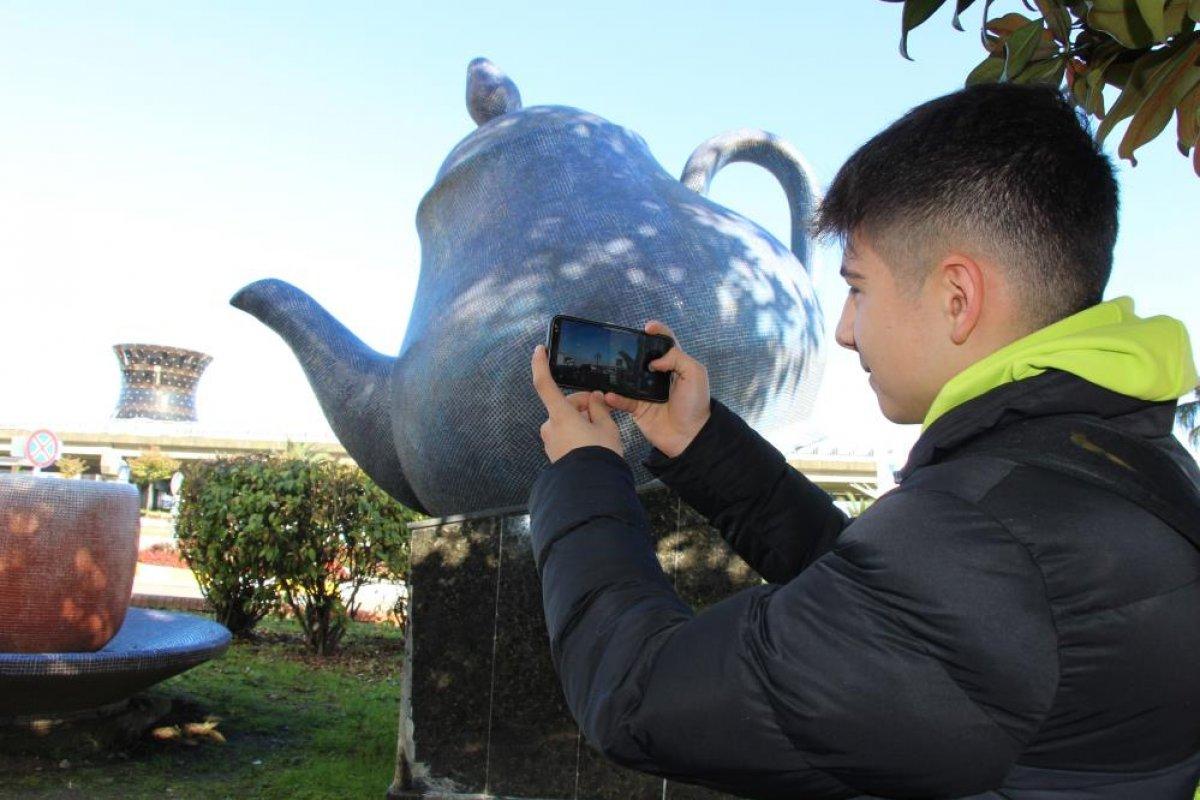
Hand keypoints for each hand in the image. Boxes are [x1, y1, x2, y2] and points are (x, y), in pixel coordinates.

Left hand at [531, 344, 623, 463]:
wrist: (592, 487)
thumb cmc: (600, 455)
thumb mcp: (607, 427)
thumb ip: (599, 408)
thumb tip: (594, 398)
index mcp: (561, 415)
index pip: (545, 384)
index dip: (540, 365)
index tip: (538, 350)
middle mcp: (550, 426)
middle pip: (566, 404)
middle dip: (584, 405)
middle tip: (604, 414)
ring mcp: (550, 440)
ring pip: (567, 420)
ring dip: (582, 420)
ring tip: (602, 433)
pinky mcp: (554, 452)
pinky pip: (566, 434)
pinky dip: (578, 433)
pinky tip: (594, 443)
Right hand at [603, 320, 709, 458]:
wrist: (690, 436)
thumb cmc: (695, 404)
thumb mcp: (695, 374)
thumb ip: (677, 358)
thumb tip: (654, 361)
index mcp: (675, 366)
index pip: (666, 344)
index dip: (657, 333)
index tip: (647, 327)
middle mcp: (659, 377)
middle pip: (641, 359)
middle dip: (630, 351)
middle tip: (619, 345)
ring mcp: (646, 393)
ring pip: (628, 379)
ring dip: (617, 374)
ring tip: (607, 367)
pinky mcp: (638, 409)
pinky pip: (623, 401)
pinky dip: (615, 398)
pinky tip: (608, 394)